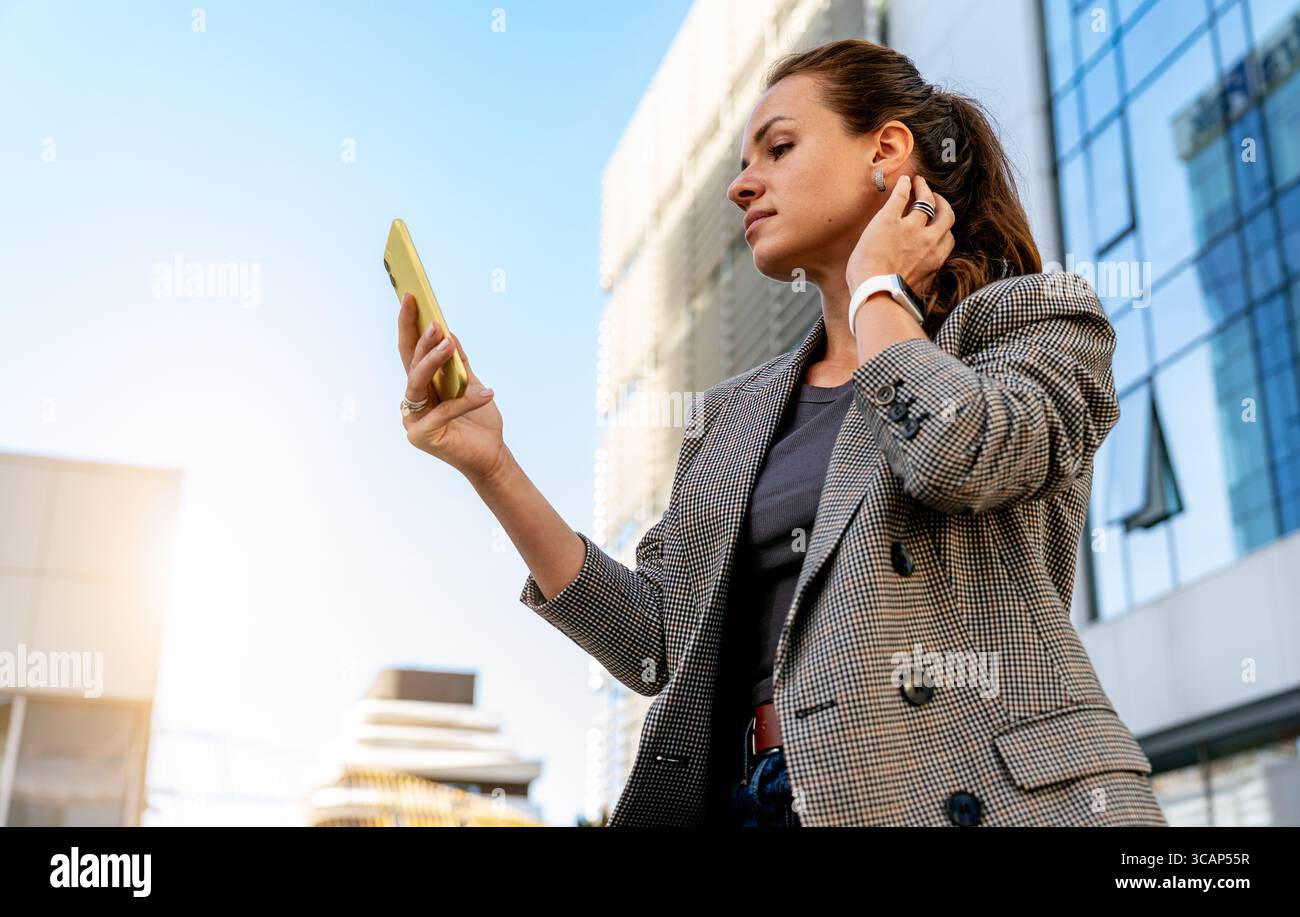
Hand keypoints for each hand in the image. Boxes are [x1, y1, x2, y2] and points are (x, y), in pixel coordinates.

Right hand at [397, 292, 506, 484]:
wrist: (492, 457)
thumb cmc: (480, 423)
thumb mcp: (472, 385)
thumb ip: (459, 364)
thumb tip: (450, 333)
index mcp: (421, 389)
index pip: (410, 353)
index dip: (408, 326)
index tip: (411, 297)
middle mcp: (411, 403)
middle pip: (411, 365)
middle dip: (420, 340)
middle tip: (433, 321)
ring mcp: (413, 420)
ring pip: (417, 382)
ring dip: (433, 360)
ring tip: (449, 344)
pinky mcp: (422, 436)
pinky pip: (445, 409)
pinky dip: (468, 399)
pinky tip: (487, 392)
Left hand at [846, 173, 954, 300]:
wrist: (876, 294)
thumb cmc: (891, 299)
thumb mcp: (918, 290)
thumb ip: (925, 279)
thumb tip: (922, 283)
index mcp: (936, 259)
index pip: (948, 238)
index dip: (944, 227)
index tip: (938, 223)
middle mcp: (928, 241)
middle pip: (945, 215)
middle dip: (942, 204)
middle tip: (934, 197)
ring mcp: (910, 228)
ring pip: (926, 201)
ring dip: (924, 190)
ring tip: (920, 183)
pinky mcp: (889, 220)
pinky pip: (900, 196)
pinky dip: (904, 186)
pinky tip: (905, 180)